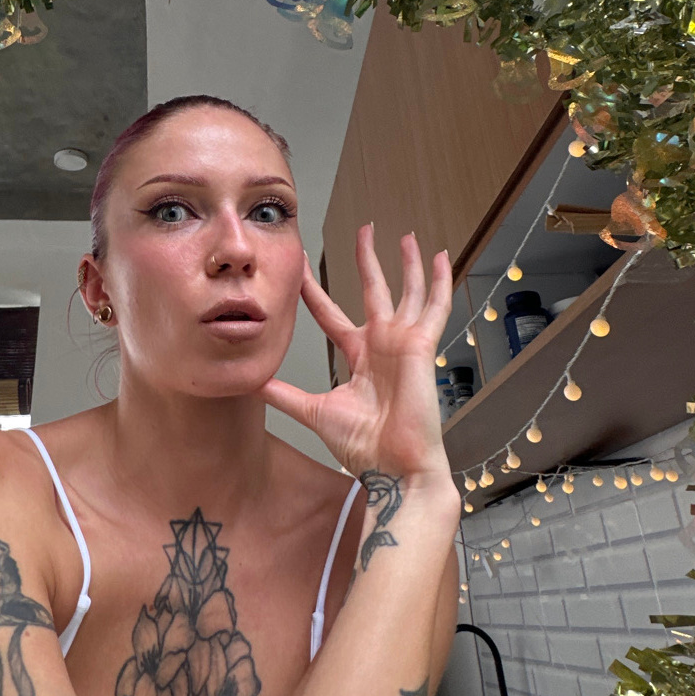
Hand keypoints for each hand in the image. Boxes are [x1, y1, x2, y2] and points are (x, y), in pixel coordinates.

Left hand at [259, 226, 454, 484]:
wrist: (393, 466)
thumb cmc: (363, 445)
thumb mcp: (314, 411)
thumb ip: (284, 394)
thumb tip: (251, 382)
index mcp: (357, 356)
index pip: (330, 313)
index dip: (315, 290)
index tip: (303, 266)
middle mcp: (381, 344)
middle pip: (373, 290)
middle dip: (368, 260)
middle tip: (365, 229)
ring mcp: (403, 342)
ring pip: (407, 292)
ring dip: (408, 263)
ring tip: (404, 235)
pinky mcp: (422, 346)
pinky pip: (434, 307)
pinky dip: (440, 282)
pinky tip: (442, 257)